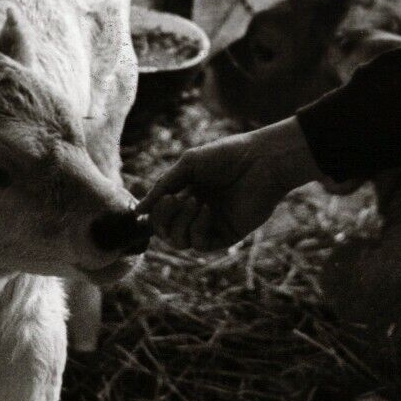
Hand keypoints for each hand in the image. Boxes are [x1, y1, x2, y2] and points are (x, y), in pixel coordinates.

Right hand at [138, 117, 323, 250]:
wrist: (261, 159)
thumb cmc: (226, 156)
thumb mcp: (188, 165)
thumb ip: (163, 187)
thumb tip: (139, 211)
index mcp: (186, 195)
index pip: (160, 217)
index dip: (155, 213)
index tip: (162, 199)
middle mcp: (196, 213)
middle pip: (166, 233)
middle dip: (163, 219)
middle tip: (174, 200)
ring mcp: (212, 226)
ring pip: (180, 242)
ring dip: (181, 223)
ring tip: (194, 201)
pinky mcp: (227, 235)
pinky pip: (201, 244)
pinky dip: (198, 228)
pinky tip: (207, 209)